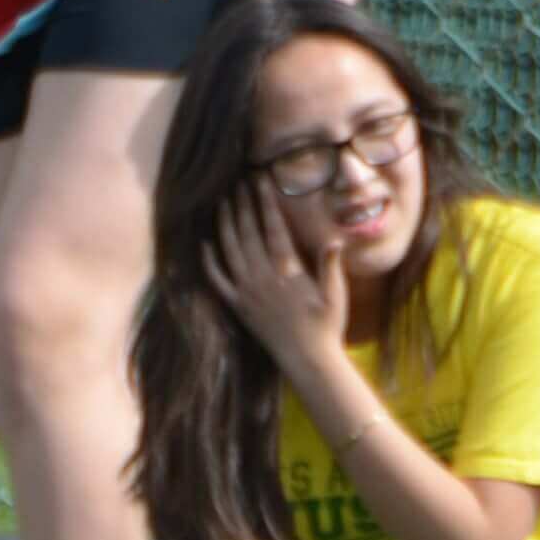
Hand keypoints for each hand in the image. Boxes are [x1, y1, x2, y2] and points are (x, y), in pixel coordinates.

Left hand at [207, 180, 348, 375]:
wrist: (307, 358)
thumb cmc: (326, 324)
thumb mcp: (335, 293)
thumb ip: (330, 265)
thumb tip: (335, 239)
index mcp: (288, 271)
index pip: (273, 228)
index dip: (265, 203)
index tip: (260, 181)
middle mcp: (263, 277)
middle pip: (248, 233)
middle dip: (242, 205)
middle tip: (237, 183)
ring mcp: (247, 291)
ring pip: (230, 250)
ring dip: (225, 225)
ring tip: (222, 203)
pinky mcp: (237, 305)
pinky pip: (218, 280)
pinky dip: (209, 261)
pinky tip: (204, 244)